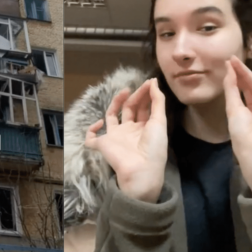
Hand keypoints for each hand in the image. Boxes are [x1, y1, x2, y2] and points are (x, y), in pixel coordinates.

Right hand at [85, 78, 167, 202]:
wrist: (141, 170)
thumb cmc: (153, 147)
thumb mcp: (159, 121)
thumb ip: (157, 101)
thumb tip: (154, 81)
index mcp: (144, 128)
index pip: (143, 108)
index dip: (146, 95)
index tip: (149, 82)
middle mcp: (129, 131)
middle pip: (129, 109)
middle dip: (134, 97)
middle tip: (137, 86)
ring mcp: (115, 137)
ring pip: (111, 117)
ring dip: (115, 103)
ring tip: (123, 92)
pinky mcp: (102, 145)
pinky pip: (91, 138)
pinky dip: (91, 130)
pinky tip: (99, 123)